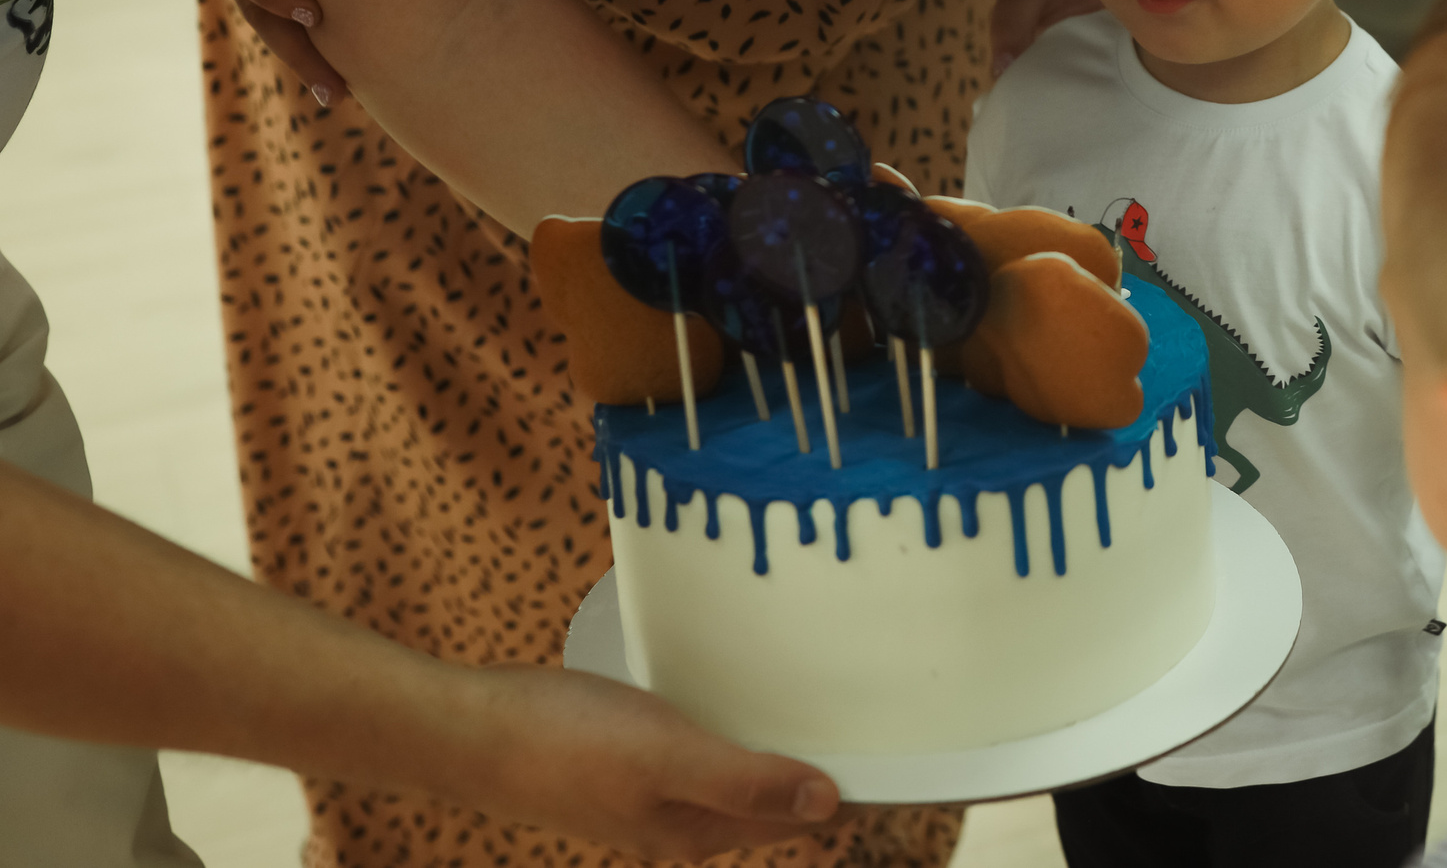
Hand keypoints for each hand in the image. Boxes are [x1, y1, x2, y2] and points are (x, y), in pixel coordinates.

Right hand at [456, 666, 842, 860]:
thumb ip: (746, 782)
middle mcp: (679, 822)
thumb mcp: (668, 759)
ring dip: (773, 743)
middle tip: (874, 712)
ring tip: (820, 696)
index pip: (796, 818)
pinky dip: (727, 724)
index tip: (902, 753)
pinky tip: (734, 690)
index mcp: (697, 834)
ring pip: (734, 771)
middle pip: (769, 797)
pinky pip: (697, 747)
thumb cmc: (564, 744)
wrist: (466, 730)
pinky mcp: (624, 759)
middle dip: (817, 767)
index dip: (845, 788)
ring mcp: (649, 791)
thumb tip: (828, 806)